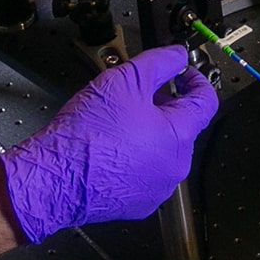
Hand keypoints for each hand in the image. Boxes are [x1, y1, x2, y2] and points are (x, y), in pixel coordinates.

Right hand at [0, 47, 218, 243]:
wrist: (54, 178)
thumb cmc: (85, 135)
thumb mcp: (124, 80)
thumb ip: (159, 63)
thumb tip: (177, 55)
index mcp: (179, 137)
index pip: (205, 102)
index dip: (195, 80)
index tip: (183, 72)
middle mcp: (174, 167)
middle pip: (182, 126)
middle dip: (164, 106)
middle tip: (138, 94)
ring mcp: (157, 188)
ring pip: (162, 150)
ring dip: (148, 133)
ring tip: (118, 122)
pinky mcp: (137, 203)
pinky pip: (145, 172)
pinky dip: (134, 157)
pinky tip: (111, 147)